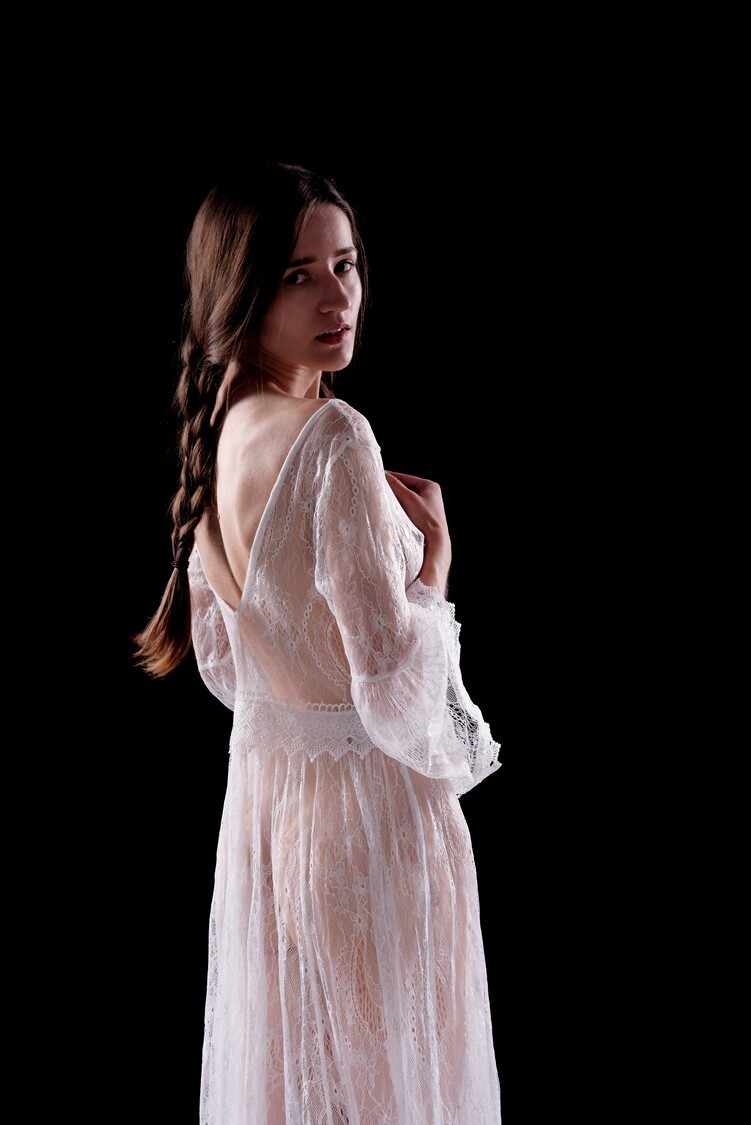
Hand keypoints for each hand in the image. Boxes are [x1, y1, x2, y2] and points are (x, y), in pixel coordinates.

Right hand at [385, 470, 451, 594]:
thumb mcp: (409, 499)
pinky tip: (388, 514)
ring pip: (401, 501)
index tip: (374, 480)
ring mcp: (422, 508)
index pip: (403, 478)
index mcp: (429, 486)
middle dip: (389, 492)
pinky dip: (395, 512)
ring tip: (381, 503)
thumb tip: (382, 475)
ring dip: (392, 503)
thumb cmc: (427, 521)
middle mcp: (427, 496)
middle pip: (401, 489)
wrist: (435, 544)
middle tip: (376, 492)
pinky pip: (402, 511)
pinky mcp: (418, 519)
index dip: (388, 479)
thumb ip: (395, 486)